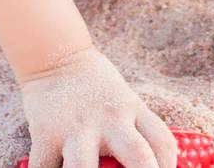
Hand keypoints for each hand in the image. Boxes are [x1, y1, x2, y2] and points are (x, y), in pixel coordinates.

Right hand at [19, 47, 177, 167]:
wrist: (53, 57)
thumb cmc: (94, 88)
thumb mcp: (123, 101)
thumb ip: (135, 129)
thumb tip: (150, 164)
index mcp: (132, 110)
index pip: (162, 142)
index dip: (168, 165)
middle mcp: (109, 119)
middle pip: (137, 155)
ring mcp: (76, 127)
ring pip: (83, 167)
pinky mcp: (44, 133)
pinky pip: (44, 166)